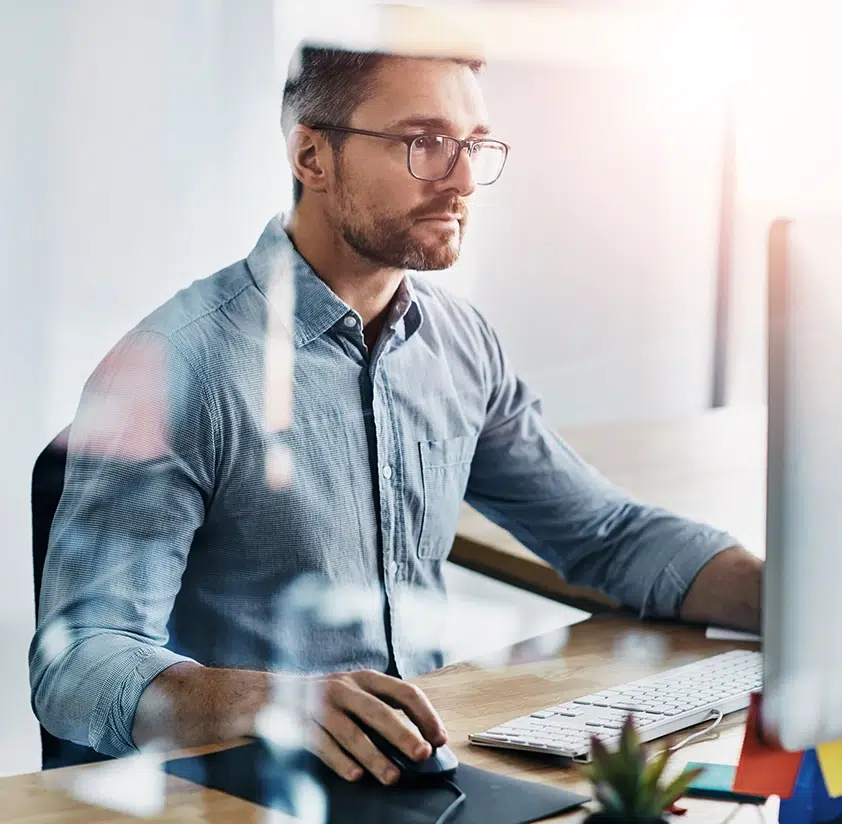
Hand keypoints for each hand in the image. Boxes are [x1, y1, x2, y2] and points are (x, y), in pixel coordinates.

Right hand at [298, 669, 447, 784]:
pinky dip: (340, 761)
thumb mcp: (353, 694)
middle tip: (421, 755)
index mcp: (364, 679)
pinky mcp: (299, 723)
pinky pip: (323, 745)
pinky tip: (355, 775)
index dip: (424, 715)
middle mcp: (344, 687)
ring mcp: (321, 705)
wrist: (266, 695)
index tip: (438, 738)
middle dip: (403, 734)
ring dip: (374, 756)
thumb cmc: (321, 700)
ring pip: (352, 732)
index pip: (403, 691)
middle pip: (379, 711)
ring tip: (391, 777)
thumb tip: (418, 738)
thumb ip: (380, 708)